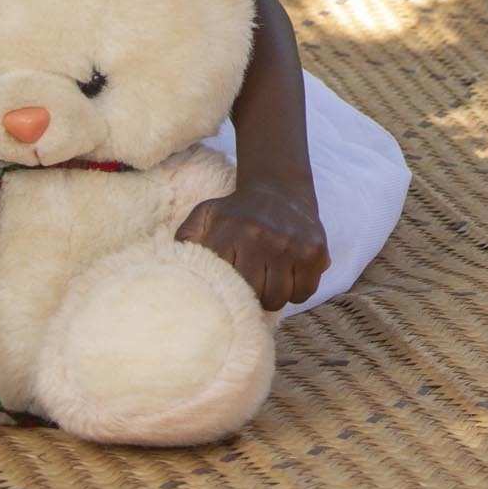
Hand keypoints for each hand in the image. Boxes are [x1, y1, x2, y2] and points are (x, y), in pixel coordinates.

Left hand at [178, 178, 329, 310]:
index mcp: (228, 232)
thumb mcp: (205, 216)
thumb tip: (173, 266)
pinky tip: (289, 278)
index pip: (224, 284)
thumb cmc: (236, 212)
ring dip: (273, 297)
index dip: (226, 293)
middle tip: (251, 286)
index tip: (228, 291)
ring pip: (279, 298)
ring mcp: (289, 245)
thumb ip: (186, 238)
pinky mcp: (314, 250)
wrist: (278, 189)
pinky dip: (297, 292)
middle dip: (251, 298)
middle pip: (253, 296)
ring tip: (268, 283)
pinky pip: (305, 292)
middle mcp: (260, 238)